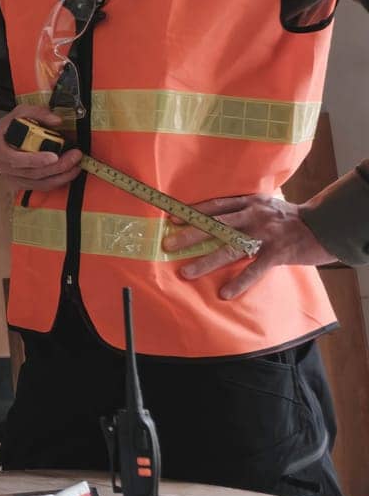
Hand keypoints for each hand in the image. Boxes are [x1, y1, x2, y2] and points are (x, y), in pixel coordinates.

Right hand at [0, 105, 82, 191]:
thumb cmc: (9, 126)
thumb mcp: (19, 113)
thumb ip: (38, 113)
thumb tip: (57, 121)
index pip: (15, 158)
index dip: (35, 160)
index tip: (54, 157)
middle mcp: (2, 166)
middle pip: (32, 172)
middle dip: (57, 166)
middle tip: (74, 156)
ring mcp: (11, 178)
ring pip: (38, 183)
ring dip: (60, 176)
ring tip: (76, 165)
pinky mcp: (20, 184)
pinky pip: (40, 187)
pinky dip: (56, 182)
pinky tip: (68, 174)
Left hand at [163, 194, 335, 299]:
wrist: (326, 225)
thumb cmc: (291, 218)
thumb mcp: (267, 206)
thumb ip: (245, 209)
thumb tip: (219, 218)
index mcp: (250, 202)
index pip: (216, 206)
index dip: (194, 212)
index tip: (173, 219)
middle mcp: (254, 215)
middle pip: (216, 226)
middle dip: (191, 236)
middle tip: (168, 244)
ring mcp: (265, 234)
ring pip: (230, 249)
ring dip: (206, 262)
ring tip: (187, 273)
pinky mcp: (278, 253)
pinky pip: (255, 269)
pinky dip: (239, 282)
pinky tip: (225, 293)